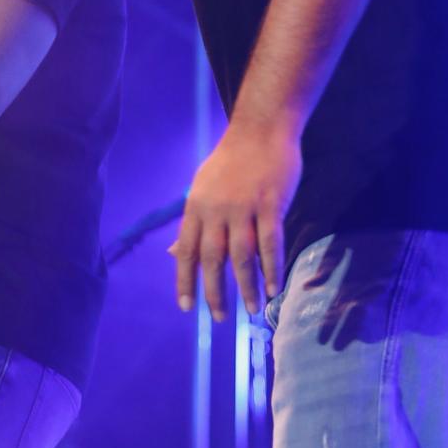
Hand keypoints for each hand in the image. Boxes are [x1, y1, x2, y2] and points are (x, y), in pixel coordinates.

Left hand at [171, 115, 300, 318]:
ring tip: (252, 310)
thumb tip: (174, 254)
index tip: (186, 308)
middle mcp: (216, 210)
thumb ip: (191, 223)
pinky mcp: (270, 204)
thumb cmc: (231, 161)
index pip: (186, 251)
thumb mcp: (201, 189)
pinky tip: (274, 288)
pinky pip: (270, 243)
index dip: (185, 280)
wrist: (261, 129)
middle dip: (214, 292)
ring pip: (242, 256)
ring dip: (247, 286)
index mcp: (196, 207)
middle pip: (213, 259)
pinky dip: (272, 268)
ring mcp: (243, 207)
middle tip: (218, 318)